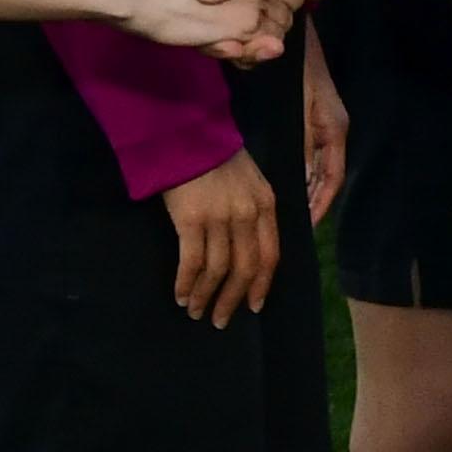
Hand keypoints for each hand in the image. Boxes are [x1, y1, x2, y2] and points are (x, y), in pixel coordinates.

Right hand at [162, 147, 282, 325]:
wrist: (186, 131)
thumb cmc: (215, 155)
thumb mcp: (249, 179)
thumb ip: (254, 210)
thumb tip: (249, 249)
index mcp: (266, 204)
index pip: (270, 256)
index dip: (261, 286)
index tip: (253, 306)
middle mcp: (247, 214)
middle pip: (245, 269)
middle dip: (232, 299)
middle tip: (220, 319)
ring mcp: (220, 218)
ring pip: (218, 270)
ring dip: (206, 295)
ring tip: (196, 310)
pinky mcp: (191, 220)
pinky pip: (192, 262)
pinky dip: (186, 282)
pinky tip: (181, 294)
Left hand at [302, 22, 349, 222]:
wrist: (289, 33)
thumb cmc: (294, 68)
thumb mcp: (297, 108)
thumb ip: (301, 145)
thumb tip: (302, 182)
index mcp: (335, 130)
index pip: (332, 179)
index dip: (319, 205)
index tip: (304, 228)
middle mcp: (332, 130)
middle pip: (326, 177)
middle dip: (312, 202)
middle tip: (291, 228)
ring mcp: (321, 124)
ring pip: (316, 167)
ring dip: (305, 189)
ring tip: (286, 213)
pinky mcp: (309, 117)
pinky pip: (307, 154)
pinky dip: (298, 172)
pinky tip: (282, 182)